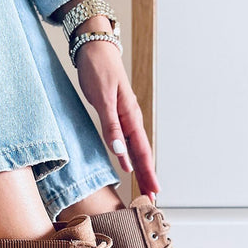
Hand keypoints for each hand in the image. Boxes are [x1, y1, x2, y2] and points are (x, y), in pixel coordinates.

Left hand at [76, 34, 159, 199]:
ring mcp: (125, 118)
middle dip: (148, 176)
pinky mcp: (116, 115)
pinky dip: (130, 156)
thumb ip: (111, 125)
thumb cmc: (99, 69)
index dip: (147, 173)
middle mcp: (131, 119)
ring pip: (136, 149)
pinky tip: (129, 165)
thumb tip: (120, 150)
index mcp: (130, 116)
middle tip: (153, 198)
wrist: (94, 49)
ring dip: (141, 168)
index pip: (141, 151)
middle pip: (142, 154)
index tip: (153, 191)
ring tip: (145, 187)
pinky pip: (127, 141)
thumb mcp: (103, 98)